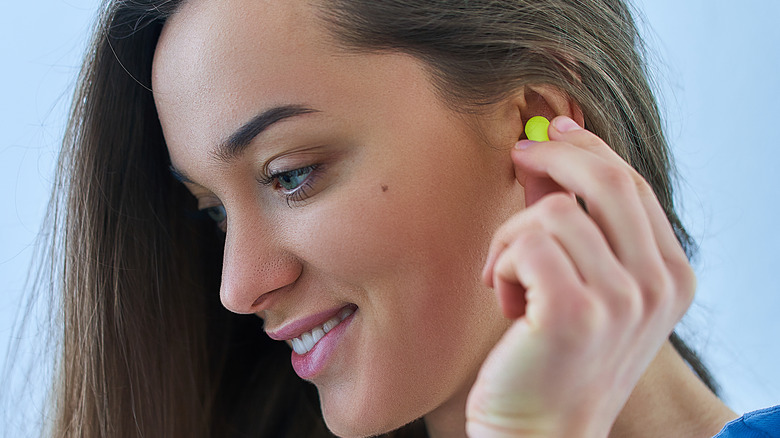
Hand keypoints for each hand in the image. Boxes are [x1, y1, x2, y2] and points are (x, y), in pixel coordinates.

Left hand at [465, 116, 695, 436]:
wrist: (539, 433)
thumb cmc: (552, 358)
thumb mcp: (581, 284)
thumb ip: (576, 221)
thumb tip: (547, 149)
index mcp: (669, 276)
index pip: (633, 185)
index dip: (588, 150)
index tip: (553, 134)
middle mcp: (658, 286)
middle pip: (608, 179)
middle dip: (554, 157)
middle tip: (518, 158)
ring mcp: (622, 301)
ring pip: (553, 211)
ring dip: (511, 238)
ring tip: (507, 282)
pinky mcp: (574, 313)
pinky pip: (526, 241)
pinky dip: (501, 264)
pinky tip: (503, 301)